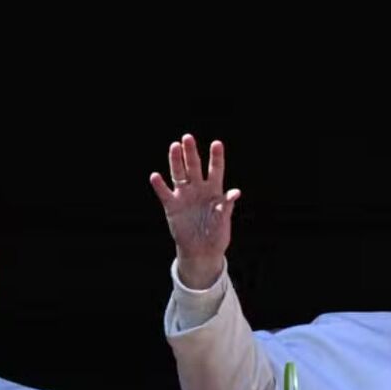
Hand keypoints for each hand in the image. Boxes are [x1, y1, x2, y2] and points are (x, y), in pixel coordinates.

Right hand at [150, 134, 240, 288]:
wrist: (202, 251)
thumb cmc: (216, 235)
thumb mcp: (224, 221)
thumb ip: (226, 206)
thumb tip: (235, 193)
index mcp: (214, 190)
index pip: (215, 169)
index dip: (216, 157)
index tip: (216, 143)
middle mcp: (198, 189)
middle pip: (194, 166)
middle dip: (191, 152)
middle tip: (187, 138)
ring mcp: (184, 195)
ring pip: (178, 174)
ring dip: (175, 160)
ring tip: (174, 147)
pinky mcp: (172, 206)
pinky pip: (164, 193)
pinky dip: (160, 185)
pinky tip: (155, 176)